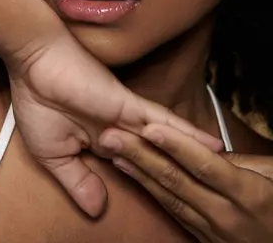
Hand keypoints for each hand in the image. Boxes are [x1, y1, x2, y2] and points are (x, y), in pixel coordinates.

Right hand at [8, 32, 222, 217]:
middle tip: (208, 183)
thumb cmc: (38, 102)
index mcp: (101, 142)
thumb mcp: (53, 154)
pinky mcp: (129, 103)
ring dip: (193, 152)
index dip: (148, 179)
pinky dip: (187, 133)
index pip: (132, 165)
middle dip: (179, 167)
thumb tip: (97, 209)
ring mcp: (126, 116)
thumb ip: (77, 180)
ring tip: (220, 165)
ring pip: (166, 139)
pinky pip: (163, 121)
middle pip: (156, 153)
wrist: (34, 63)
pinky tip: (209, 145)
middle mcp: (119, 129)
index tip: (169, 193)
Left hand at [99, 123, 272, 240]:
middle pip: (177, 180)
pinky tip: (133, 175)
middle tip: (112, 135)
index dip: (175, 145)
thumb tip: (207, 148)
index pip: (204, 166)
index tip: (149, 128)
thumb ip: (243, 163)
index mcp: (247, 195)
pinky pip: (173, 213)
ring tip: (113, 152)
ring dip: (138, 173)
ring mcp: (212, 232)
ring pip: (169, 198)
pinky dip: (151, 193)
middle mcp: (225, 215)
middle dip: (141, 155)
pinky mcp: (203, 240)